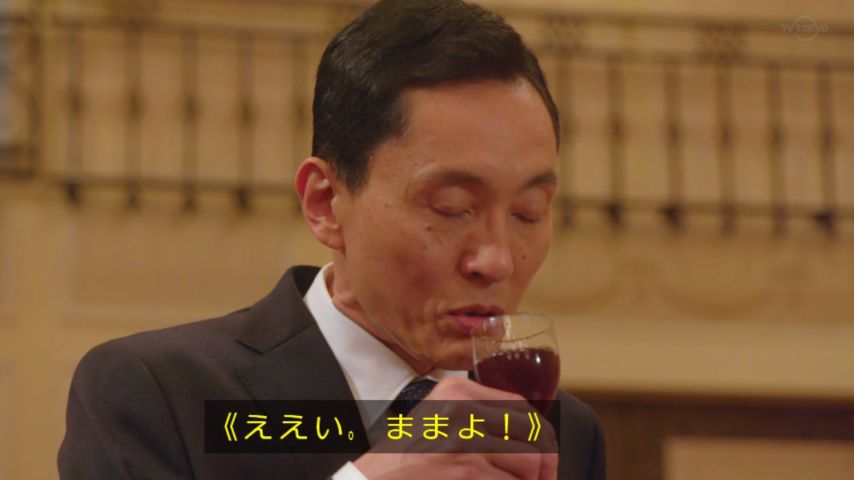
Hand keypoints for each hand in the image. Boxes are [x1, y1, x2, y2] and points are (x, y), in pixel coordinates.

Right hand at [354, 377, 557, 479]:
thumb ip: (481, 420)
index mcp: (458, 392)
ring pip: (531, 464)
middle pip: (534, 436)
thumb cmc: (407, 461)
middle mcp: (462, 409)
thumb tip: (540, 442)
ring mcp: (464, 439)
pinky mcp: (465, 469)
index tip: (546, 461)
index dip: (542, 439)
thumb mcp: (441, 423)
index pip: (524, 409)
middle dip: (545, 467)